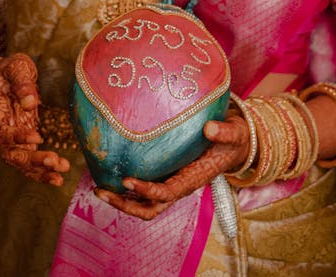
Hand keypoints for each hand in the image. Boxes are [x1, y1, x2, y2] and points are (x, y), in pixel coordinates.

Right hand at [0, 54, 69, 185]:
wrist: (6, 78)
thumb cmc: (10, 70)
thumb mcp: (15, 66)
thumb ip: (21, 81)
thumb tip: (30, 102)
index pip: (3, 132)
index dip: (17, 137)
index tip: (36, 137)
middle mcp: (3, 131)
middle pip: (12, 154)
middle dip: (31, 161)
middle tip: (53, 160)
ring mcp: (14, 140)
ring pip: (22, 163)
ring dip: (40, 170)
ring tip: (62, 171)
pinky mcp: (25, 143)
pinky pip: (31, 162)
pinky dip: (44, 171)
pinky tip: (60, 176)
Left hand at [96, 110, 250, 219]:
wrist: (236, 142)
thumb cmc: (234, 139)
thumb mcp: (234, 134)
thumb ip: (224, 132)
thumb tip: (209, 128)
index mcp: (194, 179)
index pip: (167, 193)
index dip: (147, 190)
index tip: (126, 180)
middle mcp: (180, 185)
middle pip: (150, 208)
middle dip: (125, 204)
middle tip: (100, 192)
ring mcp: (173, 181)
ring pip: (145, 203)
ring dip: (122, 199)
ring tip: (99, 188)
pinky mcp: (168, 173)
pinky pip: (146, 187)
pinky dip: (127, 186)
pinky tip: (111, 172)